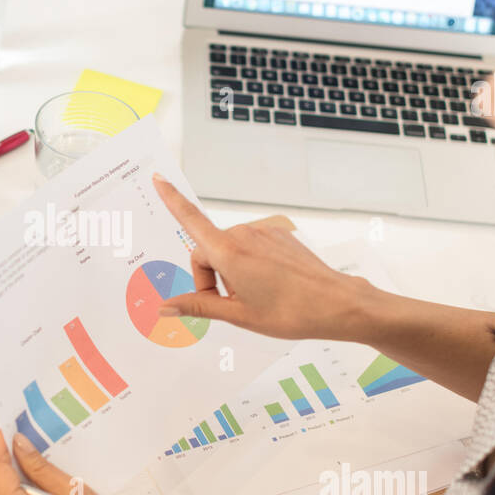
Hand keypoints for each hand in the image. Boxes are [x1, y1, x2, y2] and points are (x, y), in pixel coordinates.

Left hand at [0, 431, 148, 494]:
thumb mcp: (75, 494)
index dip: (2, 444)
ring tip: (45, 454)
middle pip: (2, 482)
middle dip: (14, 457)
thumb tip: (18, 444)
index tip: (11, 422)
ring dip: (24, 475)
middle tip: (31, 432)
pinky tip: (49, 482)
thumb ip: (41, 469)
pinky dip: (29, 493)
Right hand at [150, 173, 374, 340]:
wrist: (336, 304)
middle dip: (210, 278)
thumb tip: (165, 306)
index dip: (171, 199)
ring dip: (231, 273)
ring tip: (255, 298)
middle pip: (208, 251)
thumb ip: (198, 305)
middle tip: (230, 305)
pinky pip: (250, 247)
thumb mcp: (237, 314)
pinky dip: (249, 265)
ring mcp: (263, 232)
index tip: (158, 179)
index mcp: (229, 252)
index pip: (190, 220)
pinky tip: (268, 285)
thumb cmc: (290, 312)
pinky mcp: (278, 235)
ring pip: (230, 251)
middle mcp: (244, 234)